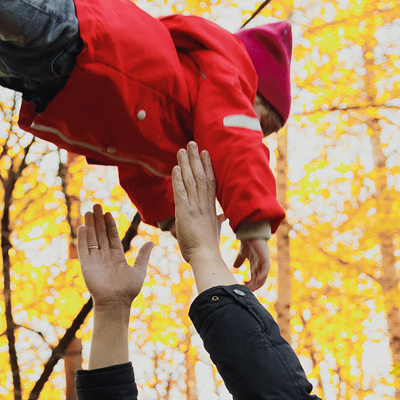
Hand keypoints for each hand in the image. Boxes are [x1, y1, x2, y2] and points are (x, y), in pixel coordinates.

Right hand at [77, 206, 151, 307]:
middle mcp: (105, 256)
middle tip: (96, 205)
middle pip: (100, 234)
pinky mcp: (87, 264)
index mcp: (117, 257)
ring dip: (90, 225)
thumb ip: (143, 255)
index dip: (110, 224)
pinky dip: (83, 238)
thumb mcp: (139, 270)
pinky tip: (83, 226)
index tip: (108, 212)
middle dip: (98, 220)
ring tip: (89, 211)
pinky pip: (84, 249)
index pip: (112, 236)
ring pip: (92, 238)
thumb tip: (152, 242)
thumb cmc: (128, 289)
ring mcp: (95, 260)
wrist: (116, 302)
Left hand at [171, 143, 223, 262]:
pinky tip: (175, 168)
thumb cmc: (209, 248)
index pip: (210, 182)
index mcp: (211, 208)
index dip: (207, 166)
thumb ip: (219, 221)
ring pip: (191, 180)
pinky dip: (178, 179)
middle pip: (201, 176)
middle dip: (196, 159)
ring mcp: (195, 207)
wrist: (206, 257)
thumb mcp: (216, 231)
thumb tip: (223, 216)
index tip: (205, 153)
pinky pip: (181, 192)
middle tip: (192, 143)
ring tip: (183, 149)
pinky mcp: (185, 212)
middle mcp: (204, 204)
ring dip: (186, 164)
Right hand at [239, 236, 270, 291]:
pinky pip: (265, 270)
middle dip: (253, 286)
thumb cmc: (248, 242)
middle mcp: (261, 265)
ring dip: (257, 284)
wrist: (250, 232)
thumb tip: (235, 267)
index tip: (243, 285)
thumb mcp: (242, 253)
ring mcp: (264, 262)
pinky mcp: (265, 259)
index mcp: (256, 265)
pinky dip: (261, 277)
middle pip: (259, 280)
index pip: (255, 278)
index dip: (250, 284)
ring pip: (263, 277)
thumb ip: (239, 260)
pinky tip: (256, 280)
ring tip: (250, 288)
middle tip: (246, 289)